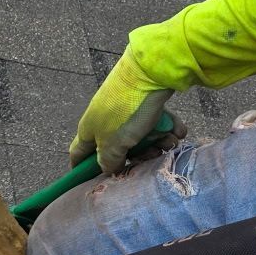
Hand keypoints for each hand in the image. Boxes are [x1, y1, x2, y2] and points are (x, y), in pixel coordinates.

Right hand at [69, 52, 185, 173]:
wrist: (151, 73)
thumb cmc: (126, 111)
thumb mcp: (112, 143)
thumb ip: (108, 161)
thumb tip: (109, 169)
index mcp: (91, 130)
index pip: (79, 153)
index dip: (82, 168)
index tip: (90, 182)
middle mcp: (107, 121)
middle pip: (119, 149)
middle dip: (137, 157)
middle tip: (150, 158)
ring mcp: (128, 112)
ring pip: (142, 137)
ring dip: (157, 143)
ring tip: (168, 141)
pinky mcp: (147, 103)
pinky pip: (157, 123)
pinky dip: (168, 128)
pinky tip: (176, 131)